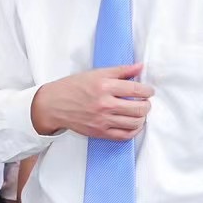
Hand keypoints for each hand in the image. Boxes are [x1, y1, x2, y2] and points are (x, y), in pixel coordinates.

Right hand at [30, 64, 152, 140]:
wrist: (54, 105)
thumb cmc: (73, 87)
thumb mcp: (97, 73)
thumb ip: (121, 70)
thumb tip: (140, 67)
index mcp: (104, 86)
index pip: (136, 89)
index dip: (147, 90)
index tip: (149, 91)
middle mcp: (105, 104)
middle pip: (139, 108)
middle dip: (147, 104)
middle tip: (145, 101)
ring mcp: (103, 120)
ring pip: (134, 123)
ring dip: (142, 117)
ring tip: (139, 112)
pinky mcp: (100, 133)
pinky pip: (124, 136)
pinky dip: (134, 130)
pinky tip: (134, 124)